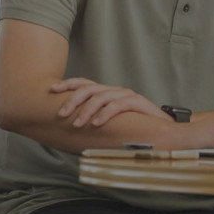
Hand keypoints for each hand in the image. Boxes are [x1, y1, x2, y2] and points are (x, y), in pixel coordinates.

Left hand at [51, 78, 169, 127]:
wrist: (161, 129)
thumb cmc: (131, 128)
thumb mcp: (109, 123)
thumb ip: (93, 121)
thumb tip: (70, 127)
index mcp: (106, 93)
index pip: (84, 83)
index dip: (68, 84)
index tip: (52, 90)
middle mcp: (114, 90)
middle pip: (89, 89)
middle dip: (72, 100)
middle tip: (61, 115)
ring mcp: (126, 95)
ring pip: (101, 97)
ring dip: (87, 111)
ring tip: (77, 125)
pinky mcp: (137, 103)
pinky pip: (118, 106)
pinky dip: (105, 115)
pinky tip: (97, 124)